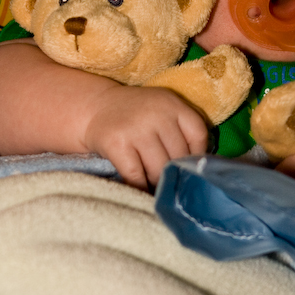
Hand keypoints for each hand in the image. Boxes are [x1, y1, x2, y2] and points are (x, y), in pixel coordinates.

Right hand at [84, 85, 207, 188]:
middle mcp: (156, 114)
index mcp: (172, 104)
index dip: (196, 155)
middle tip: (170, 181)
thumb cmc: (137, 114)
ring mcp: (136, 129)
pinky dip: (141, 188)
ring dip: (158, 183)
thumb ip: (182, 129)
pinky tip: (142, 191)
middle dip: (174, 173)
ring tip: (156, 186)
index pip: (198, 134)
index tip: (189, 166)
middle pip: (178, 156)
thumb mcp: (162, 109)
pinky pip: (136, 176)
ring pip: (158, 170)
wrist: (95, 107)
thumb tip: (198, 167)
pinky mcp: (117, 144)